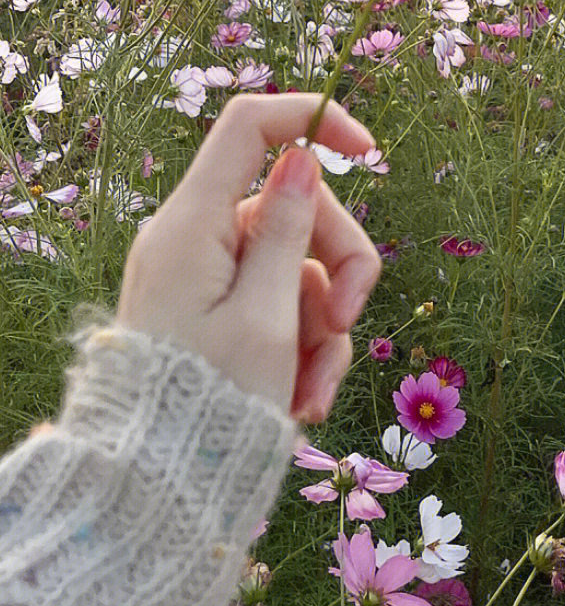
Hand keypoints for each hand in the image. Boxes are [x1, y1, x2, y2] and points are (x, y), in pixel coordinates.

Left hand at [116, 93, 381, 421]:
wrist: (155, 487)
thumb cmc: (208, 403)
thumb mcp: (266, 316)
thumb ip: (287, 231)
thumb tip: (299, 158)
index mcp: (194, 222)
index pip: (249, 126)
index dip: (312, 119)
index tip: (369, 151)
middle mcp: (196, 237)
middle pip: (294, 206)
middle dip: (337, 262)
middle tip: (346, 321)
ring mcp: (206, 275)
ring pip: (298, 262)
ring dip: (322, 323)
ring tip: (314, 390)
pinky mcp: (216, 310)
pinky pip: (280, 302)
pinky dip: (302, 345)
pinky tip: (302, 398)